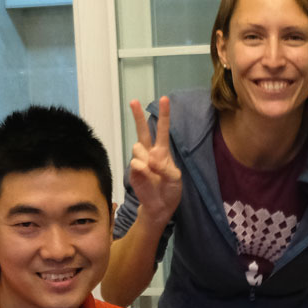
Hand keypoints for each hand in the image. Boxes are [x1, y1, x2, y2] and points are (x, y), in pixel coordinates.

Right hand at [128, 97, 182, 222]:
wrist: (159, 208)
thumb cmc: (170, 191)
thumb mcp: (175, 179)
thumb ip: (166, 167)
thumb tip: (151, 159)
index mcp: (162, 151)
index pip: (162, 130)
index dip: (163, 115)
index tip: (164, 99)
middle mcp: (149, 153)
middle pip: (141, 131)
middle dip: (137, 116)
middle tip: (133, 101)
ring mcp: (139, 161)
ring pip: (138, 148)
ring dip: (146, 158)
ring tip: (153, 172)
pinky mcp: (133, 171)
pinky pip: (136, 164)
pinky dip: (144, 170)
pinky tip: (148, 178)